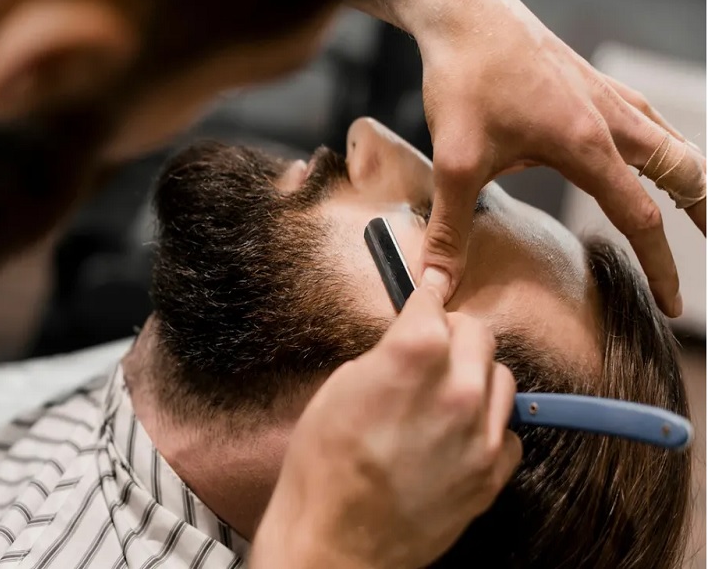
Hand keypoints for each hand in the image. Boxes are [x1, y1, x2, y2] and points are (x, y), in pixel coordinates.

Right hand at [251, 288, 520, 568]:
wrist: (334, 542)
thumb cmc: (323, 467)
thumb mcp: (340, 388)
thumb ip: (386, 356)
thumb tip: (408, 344)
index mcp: (414, 357)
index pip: (434, 304)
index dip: (426, 296)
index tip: (429, 289)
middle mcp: (458, 389)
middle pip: (479, 334)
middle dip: (454, 334)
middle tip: (433, 346)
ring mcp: (481, 435)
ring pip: (503, 380)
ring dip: (476, 377)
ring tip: (446, 393)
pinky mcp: (491, 476)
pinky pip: (508, 433)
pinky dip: (487, 427)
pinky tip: (457, 436)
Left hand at [352, 0, 703, 315]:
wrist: (463, 13)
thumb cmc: (464, 79)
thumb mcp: (454, 162)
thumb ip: (451, 228)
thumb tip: (438, 283)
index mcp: (587, 145)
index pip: (642, 217)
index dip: (661, 267)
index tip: (673, 304)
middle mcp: (610, 118)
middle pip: (682, 170)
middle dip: (702, 211)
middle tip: (706, 245)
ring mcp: (604, 94)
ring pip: (669, 139)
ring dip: (686, 174)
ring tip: (689, 203)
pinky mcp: (588, 80)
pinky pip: (643, 114)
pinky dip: (659, 140)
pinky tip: (641, 147)